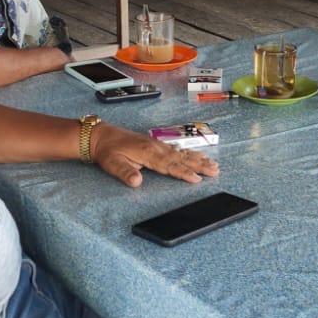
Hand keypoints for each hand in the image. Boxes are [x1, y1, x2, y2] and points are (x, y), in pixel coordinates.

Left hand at [91, 123, 218, 186]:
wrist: (101, 135)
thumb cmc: (107, 151)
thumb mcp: (112, 163)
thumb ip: (125, 172)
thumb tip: (137, 181)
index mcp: (147, 153)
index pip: (169, 165)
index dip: (184, 173)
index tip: (197, 179)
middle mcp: (156, 147)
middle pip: (182, 158)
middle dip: (200, 165)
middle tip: (215, 171)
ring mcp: (158, 145)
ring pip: (182, 153)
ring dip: (198, 159)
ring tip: (213, 164)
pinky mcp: (157, 144)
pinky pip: (177, 149)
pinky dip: (190, 153)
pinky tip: (198, 155)